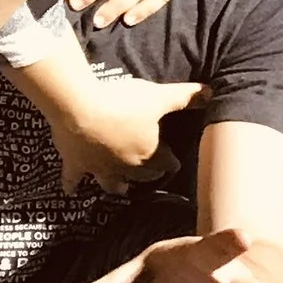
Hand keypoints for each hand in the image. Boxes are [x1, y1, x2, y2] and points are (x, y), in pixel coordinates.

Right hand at [42, 75, 204, 193]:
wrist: (79, 109)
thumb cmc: (122, 103)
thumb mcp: (158, 96)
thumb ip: (185, 97)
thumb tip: (212, 92)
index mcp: (150, 154)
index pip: (168, 164)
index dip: (172, 160)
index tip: (174, 159)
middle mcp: (127, 167)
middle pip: (142, 176)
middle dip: (149, 174)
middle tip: (151, 170)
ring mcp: (100, 168)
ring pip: (112, 184)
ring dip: (118, 186)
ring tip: (121, 188)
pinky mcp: (76, 164)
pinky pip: (73, 179)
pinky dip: (72, 184)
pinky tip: (69, 190)